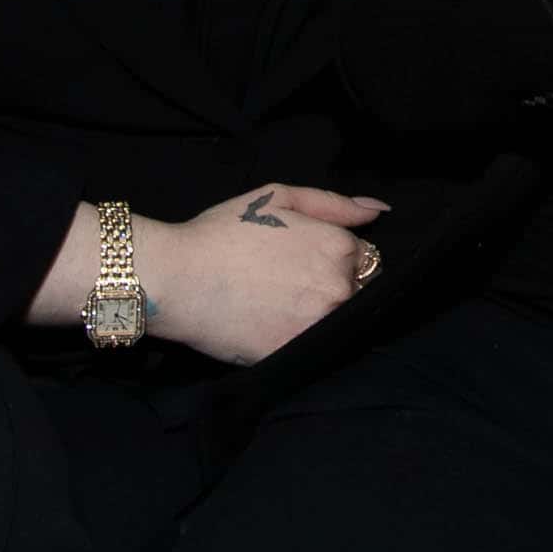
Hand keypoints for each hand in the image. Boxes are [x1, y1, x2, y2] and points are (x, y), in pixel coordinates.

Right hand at [130, 184, 388, 366]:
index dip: (338, 259)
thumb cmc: (223, 232)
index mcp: (339, 248)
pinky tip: (271, 324)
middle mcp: (339, 288)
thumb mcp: (279, 197)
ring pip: (338, 322)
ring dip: (320, 315)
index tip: (307, 261)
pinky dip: (300, 338)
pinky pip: (314, 348)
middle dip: (332, 287)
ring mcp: (318, 325)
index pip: (364, 259)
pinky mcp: (295, 354)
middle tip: (290, 284)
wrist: (175, 279)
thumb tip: (378, 212)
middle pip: (356, 292)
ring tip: (280, 305)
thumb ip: (334, 204)